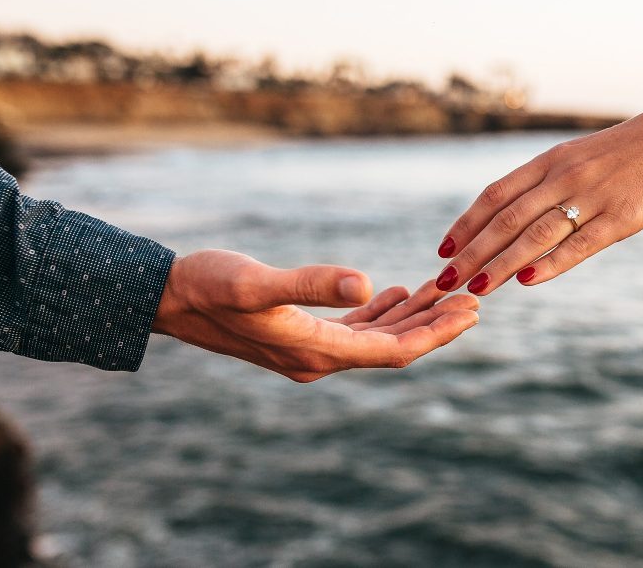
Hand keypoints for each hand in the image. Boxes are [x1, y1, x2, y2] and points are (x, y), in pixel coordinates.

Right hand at [152, 250, 478, 381]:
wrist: (167, 299)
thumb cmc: (209, 286)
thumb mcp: (257, 283)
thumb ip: (311, 285)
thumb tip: (368, 285)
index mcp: (317, 351)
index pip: (394, 350)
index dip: (437, 333)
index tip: (472, 310)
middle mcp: (318, 358)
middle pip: (393, 347)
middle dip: (436, 325)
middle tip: (475, 299)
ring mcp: (309, 349)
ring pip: (377, 337)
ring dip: (413, 316)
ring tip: (447, 292)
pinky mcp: (299, 334)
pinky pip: (354, 329)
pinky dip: (382, 313)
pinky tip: (399, 292)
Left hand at [435, 101, 642, 294]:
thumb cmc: (637, 150)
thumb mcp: (586, 156)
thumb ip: (553, 182)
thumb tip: (521, 215)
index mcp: (552, 160)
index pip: (495, 194)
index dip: (466, 224)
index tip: (443, 249)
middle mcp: (564, 177)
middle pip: (505, 219)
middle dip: (471, 252)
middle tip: (443, 280)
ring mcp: (592, 197)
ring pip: (534, 235)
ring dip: (499, 264)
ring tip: (474, 288)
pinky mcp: (621, 218)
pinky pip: (578, 245)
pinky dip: (549, 264)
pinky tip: (526, 281)